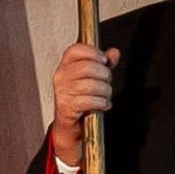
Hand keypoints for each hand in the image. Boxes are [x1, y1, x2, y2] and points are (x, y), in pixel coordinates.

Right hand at [42, 37, 112, 173]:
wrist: (69, 123)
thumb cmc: (79, 98)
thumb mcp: (92, 77)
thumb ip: (103, 63)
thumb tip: (114, 52)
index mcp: (65, 66)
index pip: (76, 50)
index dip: (93, 53)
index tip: (103, 61)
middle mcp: (60, 76)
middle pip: (88, 67)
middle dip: (104, 75)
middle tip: (107, 83)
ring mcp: (62, 91)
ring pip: (91, 85)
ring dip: (105, 92)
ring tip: (105, 96)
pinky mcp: (67, 106)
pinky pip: (90, 101)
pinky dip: (102, 103)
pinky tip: (103, 105)